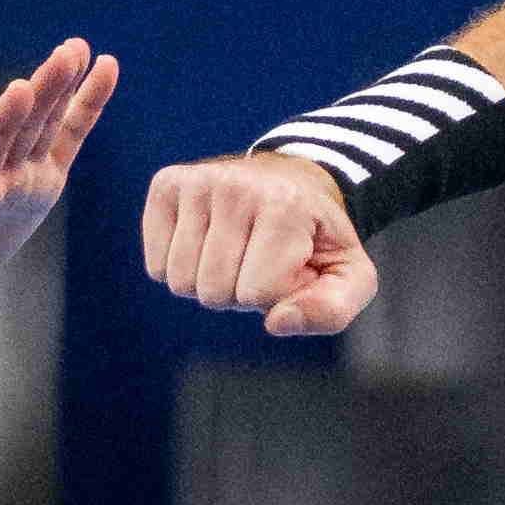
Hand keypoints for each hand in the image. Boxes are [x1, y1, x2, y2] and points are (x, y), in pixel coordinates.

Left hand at [0, 40, 115, 307]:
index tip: (18, 89)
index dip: (2, 122)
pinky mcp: (43, 179)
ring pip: (44, 123)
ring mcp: (22, 175)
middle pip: (22, 127)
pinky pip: (68, 139)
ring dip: (62, 86)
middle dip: (45, 90)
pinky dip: (85, 106)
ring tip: (80, 49)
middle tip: (67, 52)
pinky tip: (104, 70)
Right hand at [141, 145, 379, 340]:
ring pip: (180, 282)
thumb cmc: (318, 241)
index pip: (257, 294)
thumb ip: (329, 311)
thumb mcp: (348, 277)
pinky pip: (156, 266)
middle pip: (213, 291)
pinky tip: (207, 242)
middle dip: (238, 292)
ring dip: (208, 282)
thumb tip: (276, 323)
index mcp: (285, 205)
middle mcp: (236, 185)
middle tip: (260, 260)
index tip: (290, 266)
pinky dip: (179, 267)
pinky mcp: (167, 185)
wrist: (294, 183)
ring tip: (236, 251)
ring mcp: (197, 181)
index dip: (275, 295)